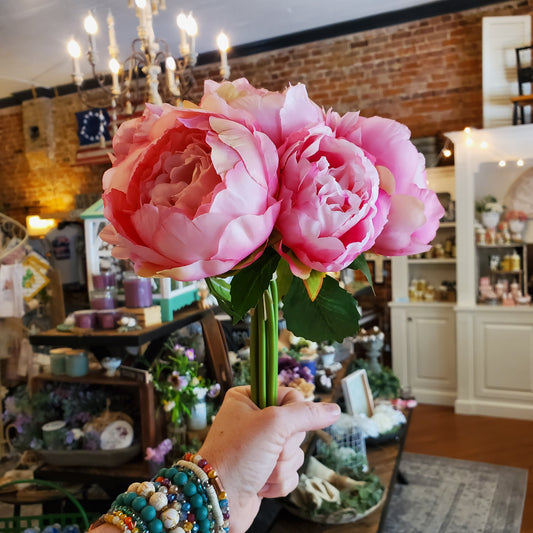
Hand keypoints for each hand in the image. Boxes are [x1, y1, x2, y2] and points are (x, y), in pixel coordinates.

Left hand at [199, 385, 340, 532]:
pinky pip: (290, 474)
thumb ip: (306, 414)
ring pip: (294, 453)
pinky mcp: (264, 471)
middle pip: (296, 428)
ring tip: (260, 471)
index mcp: (249, 398)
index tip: (280, 426)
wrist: (216, 500)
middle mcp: (254, 420)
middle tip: (266, 451)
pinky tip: (260, 485)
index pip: (291, 396)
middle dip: (285, 446)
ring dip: (281, 467)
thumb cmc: (237, 455)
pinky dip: (278, 482)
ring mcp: (259, 448)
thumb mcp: (273, 424)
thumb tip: (334, 409)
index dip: (293, 414)